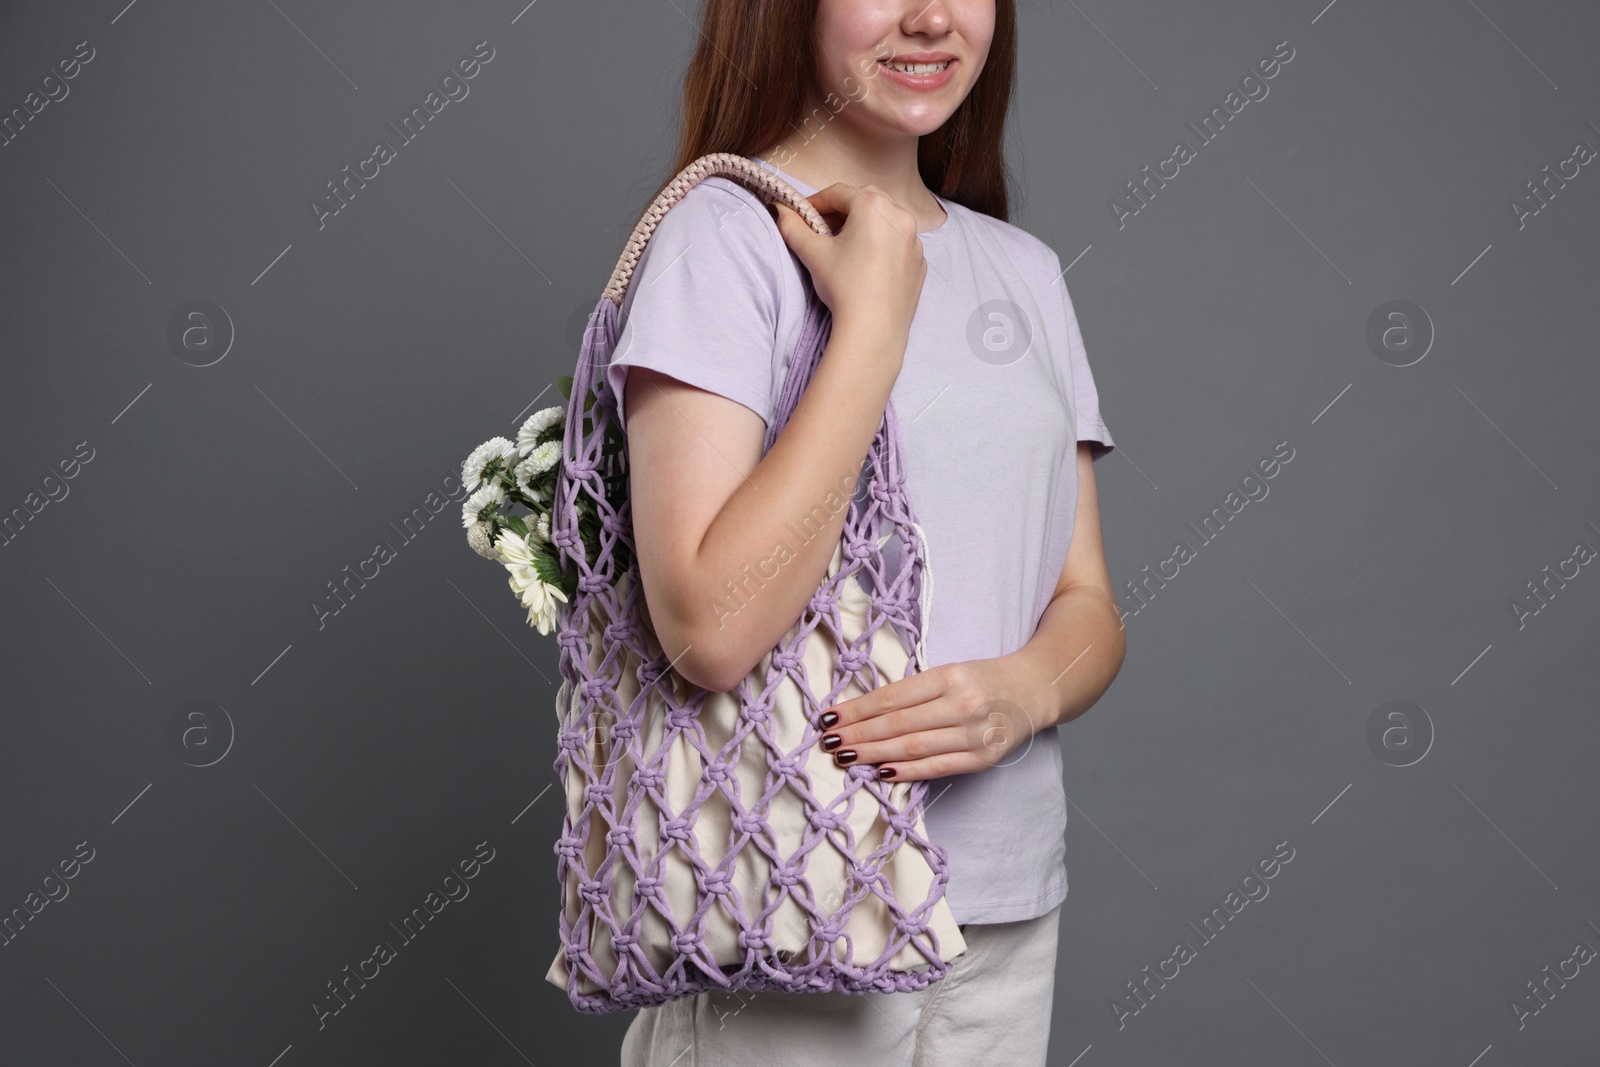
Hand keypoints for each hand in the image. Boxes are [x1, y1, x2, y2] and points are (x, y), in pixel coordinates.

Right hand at [771, 183, 926, 361]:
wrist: (873, 329)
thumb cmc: (844, 286)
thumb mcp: (812, 253)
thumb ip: (792, 226)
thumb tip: (779, 210)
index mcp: (874, 207)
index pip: (839, 193)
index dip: (816, 201)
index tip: (803, 214)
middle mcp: (900, 216)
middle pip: (865, 201)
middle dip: (842, 211)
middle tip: (822, 230)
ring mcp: (914, 240)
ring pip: (884, 221)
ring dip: (863, 226)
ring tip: (845, 247)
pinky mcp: (919, 262)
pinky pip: (898, 243)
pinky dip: (882, 245)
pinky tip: (866, 265)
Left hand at [814, 656, 1052, 781]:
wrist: (1036, 688)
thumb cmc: (984, 678)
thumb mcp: (950, 670)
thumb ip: (914, 690)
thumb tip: (864, 713)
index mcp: (950, 675)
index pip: (893, 696)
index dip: (858, 710)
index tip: (828, 718)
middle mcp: (963, 703)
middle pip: (899, 724)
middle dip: (858, 734)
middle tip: (828, 742)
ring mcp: (975, 733)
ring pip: (914, 747)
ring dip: (875, 754)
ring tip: (845, 757)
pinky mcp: (984, 758)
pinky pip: (939, 767)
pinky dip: (908, 772)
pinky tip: (881, 772)